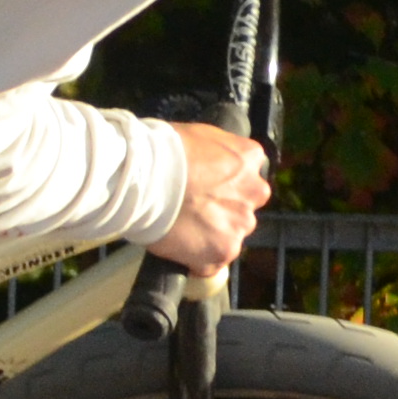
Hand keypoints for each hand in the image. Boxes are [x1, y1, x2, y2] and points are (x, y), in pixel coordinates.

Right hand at [142, 121, 270, 272]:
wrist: (144, 177)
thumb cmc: (163, 150)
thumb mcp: (201, 135)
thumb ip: (219, 152)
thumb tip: (214, 161)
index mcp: (249, 159)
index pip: (248, 178)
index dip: (225, 187)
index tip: (207, 190)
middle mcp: (253, 192)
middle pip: (242, 209)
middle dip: (222, 212)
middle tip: (193, 211)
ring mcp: (239, 224)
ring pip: (230, 236)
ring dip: (211, 237)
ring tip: (182, 231)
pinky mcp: (222, 250)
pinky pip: (212, 263)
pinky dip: (197, 261)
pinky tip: (179, 249)